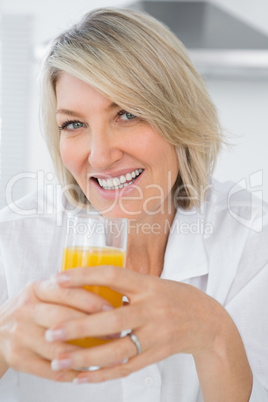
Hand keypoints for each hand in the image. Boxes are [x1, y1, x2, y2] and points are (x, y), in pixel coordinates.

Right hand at [0, 277, 114, 380]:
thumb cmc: (33, 309)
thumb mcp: (43, 292)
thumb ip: (68, 290)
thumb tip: (112, 292)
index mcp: (36, 289)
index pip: (66, 291)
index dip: (91, 301)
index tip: (112, 309)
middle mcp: (26, 309)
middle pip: (62, 319)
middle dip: (93, 328)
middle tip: (116, 334)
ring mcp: (20, 335)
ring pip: (58, 348)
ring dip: (87, 355)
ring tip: (110, 356)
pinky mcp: (18, 358)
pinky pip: (50, 370)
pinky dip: (72, 372)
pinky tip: (88, 371)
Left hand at [45, 266, 222, 383]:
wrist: (209, 322)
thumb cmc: (176, 297)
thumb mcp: (154, 283)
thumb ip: (126, 285)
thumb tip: (88, 284)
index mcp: (148, 285)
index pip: (114, 275)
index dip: (85, 276)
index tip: (58, 280)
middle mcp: (152, 309)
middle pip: (113, 319)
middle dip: (79, 327)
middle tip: (51, 332)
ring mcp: (156, 335)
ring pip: (117, 350)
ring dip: (85, 358)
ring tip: (58, 361)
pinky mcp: (157, 355)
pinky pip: (126, 368)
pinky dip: (102, 374)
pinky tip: (81, 377)